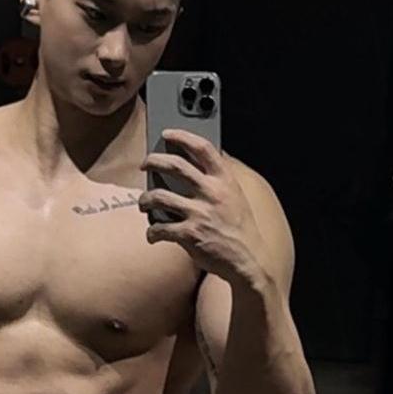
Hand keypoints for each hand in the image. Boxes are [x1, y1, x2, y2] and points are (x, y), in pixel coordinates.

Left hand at [138, 128, 265, 287]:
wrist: (249, 260)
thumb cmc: (239, 227)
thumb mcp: (236, 196)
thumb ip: (219, 178)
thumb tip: (200, 158)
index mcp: (224, 180)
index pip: (203, 148)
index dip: (183, 136)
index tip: (167, 133)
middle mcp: (212, 193)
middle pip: (175, 165)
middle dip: (153, 161)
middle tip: (144, 164)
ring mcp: (200, 213)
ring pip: (159, 196)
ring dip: (145, 199)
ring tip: (143, 203)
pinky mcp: (190, 234)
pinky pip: (160, 228)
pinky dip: (152, 232)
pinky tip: (152, 234)